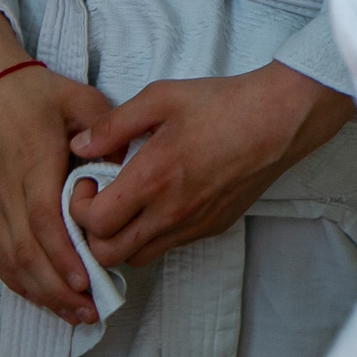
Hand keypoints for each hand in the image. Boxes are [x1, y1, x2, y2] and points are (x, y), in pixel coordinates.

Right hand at [0, 0, 112, 324]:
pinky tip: (41, 295)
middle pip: (26, 252)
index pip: (43, 220)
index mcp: (32, 163)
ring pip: (9, 260)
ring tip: (71, 313)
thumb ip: (107, 132)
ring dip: (39, 292)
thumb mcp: (79, 99)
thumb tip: (128, 169)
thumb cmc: (32, 91)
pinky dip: (18, 281)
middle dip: (57, 288)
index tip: (86, 279)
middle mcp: (6, 189)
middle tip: (89, 311)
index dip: (63, 255)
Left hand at [67, 63, 355, 268]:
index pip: (95, 224)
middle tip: (98, 199)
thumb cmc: (220, 104)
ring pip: (138, 258)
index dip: (78, 207)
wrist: (278, 121)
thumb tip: (79, 147)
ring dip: (121, 238)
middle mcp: (171, 213)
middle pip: (109, 255)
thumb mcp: (159, 98)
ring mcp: (193, 226)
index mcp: (153, 179)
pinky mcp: (212, 229)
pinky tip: (156, 202)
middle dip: (91, 233)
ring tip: (124, 203)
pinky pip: (168, 246)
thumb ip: (113, 125)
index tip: (87, 180)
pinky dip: (151, 235)